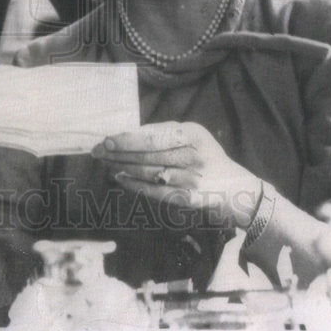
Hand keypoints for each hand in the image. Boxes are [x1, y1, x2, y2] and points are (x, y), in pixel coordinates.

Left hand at [92, 121, 260, 227]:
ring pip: (148, 173)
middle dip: (118, 153)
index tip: (107, 140)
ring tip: (106, 162)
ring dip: (122, 168)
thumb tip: (129, 134)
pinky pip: (153, 191)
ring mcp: (189, 180)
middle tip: (98, 151)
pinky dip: (134, 185)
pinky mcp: (185, 199)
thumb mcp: (191, 133)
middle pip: (147, 156)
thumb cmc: (204, 154)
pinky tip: (120, 178)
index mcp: (192, 135)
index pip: (153, 138)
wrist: (233, 186)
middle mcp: (192, 157)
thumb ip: (163, 131)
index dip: (127, 140)